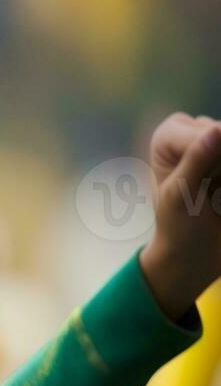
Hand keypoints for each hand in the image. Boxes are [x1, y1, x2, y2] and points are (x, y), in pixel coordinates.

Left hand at [139, 112, 220, 321]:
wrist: (197, 255)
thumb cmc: (179, 227)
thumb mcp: (180, 195)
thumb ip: (197, 160)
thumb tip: (217, 129)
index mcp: (169, 134)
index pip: (209, 133)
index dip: (210, 163)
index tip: (197, 188)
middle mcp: (197, 130)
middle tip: (211, 195)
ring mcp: (220, 143)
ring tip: (217, 197)